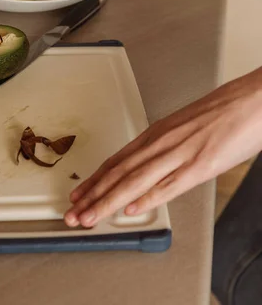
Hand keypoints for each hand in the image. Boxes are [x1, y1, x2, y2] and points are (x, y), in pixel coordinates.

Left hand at [63, 66, 261, 227]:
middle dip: (91, 196)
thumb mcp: (183, 129)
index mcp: (155, 134)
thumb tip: (149, 165)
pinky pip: (169, 185)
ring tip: (89, 216)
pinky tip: (131, 209)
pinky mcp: (201, 165)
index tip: (78, 195)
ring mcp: (179, 154)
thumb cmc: (223, 111)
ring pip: (134, 181)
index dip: (94, 181)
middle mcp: (160, 143)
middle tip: (72, 213)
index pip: (116, 162)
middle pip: (117, 173)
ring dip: (108, 201)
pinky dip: (147, 198)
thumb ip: (163, 149)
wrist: (253, 99)